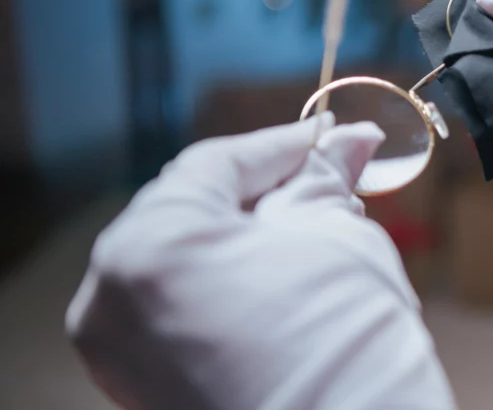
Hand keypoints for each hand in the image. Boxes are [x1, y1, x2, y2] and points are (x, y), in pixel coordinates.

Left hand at [66, 115, 455, 409]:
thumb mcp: (337, 237)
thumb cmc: (343, 344)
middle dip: (270, 195)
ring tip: (318, 236)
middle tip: (334, 181)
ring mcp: (120, 353)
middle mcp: (110, 301)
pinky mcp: (144, 388)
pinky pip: (184, 312)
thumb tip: (351, 141)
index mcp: (146, 248)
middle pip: (196, 214)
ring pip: (189, 265)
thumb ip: (327, 178)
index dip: (286, 145)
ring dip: (252, 242)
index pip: (217, 164)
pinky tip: (288, 284)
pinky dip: (232, 288)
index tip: (336, 138)